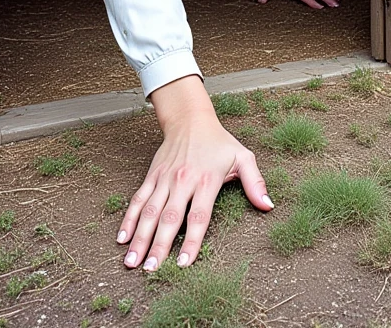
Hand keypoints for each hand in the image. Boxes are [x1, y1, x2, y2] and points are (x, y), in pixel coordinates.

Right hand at [117, 76, 271, 270]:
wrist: (191, 119)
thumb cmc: (219, 142)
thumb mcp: (243, 157)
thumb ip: (255, 182)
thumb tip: (268, 206)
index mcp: (206, 181)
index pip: (198, 216)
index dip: (191, 241)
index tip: (184, 263)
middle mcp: (183, 181)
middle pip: (170, 218)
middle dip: (159, 246)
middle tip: (151, 270)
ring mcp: (165, 179)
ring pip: (149, 211)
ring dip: (140, 237)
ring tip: (132, 262)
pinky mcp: (152, 175)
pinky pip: (138, 199)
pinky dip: (129, 219)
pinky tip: (122, 238)